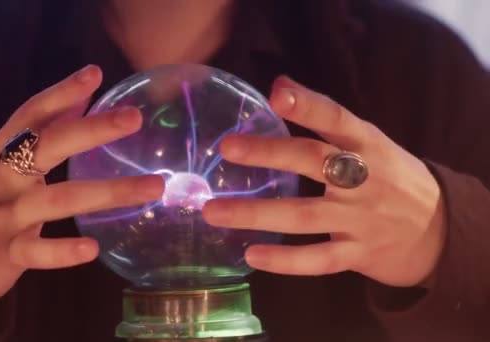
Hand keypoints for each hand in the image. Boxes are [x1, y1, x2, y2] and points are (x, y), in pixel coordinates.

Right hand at [0, 65, 163, 316]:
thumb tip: (84, 94)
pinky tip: (92, 248)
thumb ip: (44, 131)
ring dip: (106, 192)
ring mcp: (1, 215)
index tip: (95, 73)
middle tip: (134, 117)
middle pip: (46, 146)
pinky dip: (63, 251)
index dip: (61, 92)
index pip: (31, 114)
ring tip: (153, 187)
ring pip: (55, 199)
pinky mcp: (5, 252)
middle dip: (91, 130)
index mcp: (0, 151)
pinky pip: (37, 251)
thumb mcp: (7, 163)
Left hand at [203, 76, 446, 287]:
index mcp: (368, 144)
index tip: (275, 95)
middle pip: (314, 162)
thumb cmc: (392, 177)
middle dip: (270, 153)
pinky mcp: (358, 254)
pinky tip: (251, 254)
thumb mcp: (370, 141)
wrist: (440, 230)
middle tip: (227, 148)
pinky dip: (285, 260)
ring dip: (257, 214)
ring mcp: (361, 219)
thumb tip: (278, 83)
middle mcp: (364, 179)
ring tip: (214, 212)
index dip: (308, 106)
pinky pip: (318, 260)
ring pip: (305, 215)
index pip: (337, 119)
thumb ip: (327, 118)